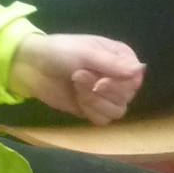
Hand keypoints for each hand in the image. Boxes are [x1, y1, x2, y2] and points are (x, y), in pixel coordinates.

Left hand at [8, 31, 143, 125]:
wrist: (32, 67)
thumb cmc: (61, 51)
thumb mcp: (86, 53)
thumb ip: (113, 64)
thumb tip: (141, 70)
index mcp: (121, 58)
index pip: (136, 79)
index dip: (119, 84)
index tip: (100, 81)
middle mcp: (119, 76)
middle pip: (127, 96)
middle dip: (101, 91)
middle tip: (78, 77)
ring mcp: (106, 94)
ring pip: (117, 111)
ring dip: (94, 101)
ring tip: (76, 85)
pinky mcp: (94, 109)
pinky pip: (104, 120)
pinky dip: (90, 111)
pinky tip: (77, 100)